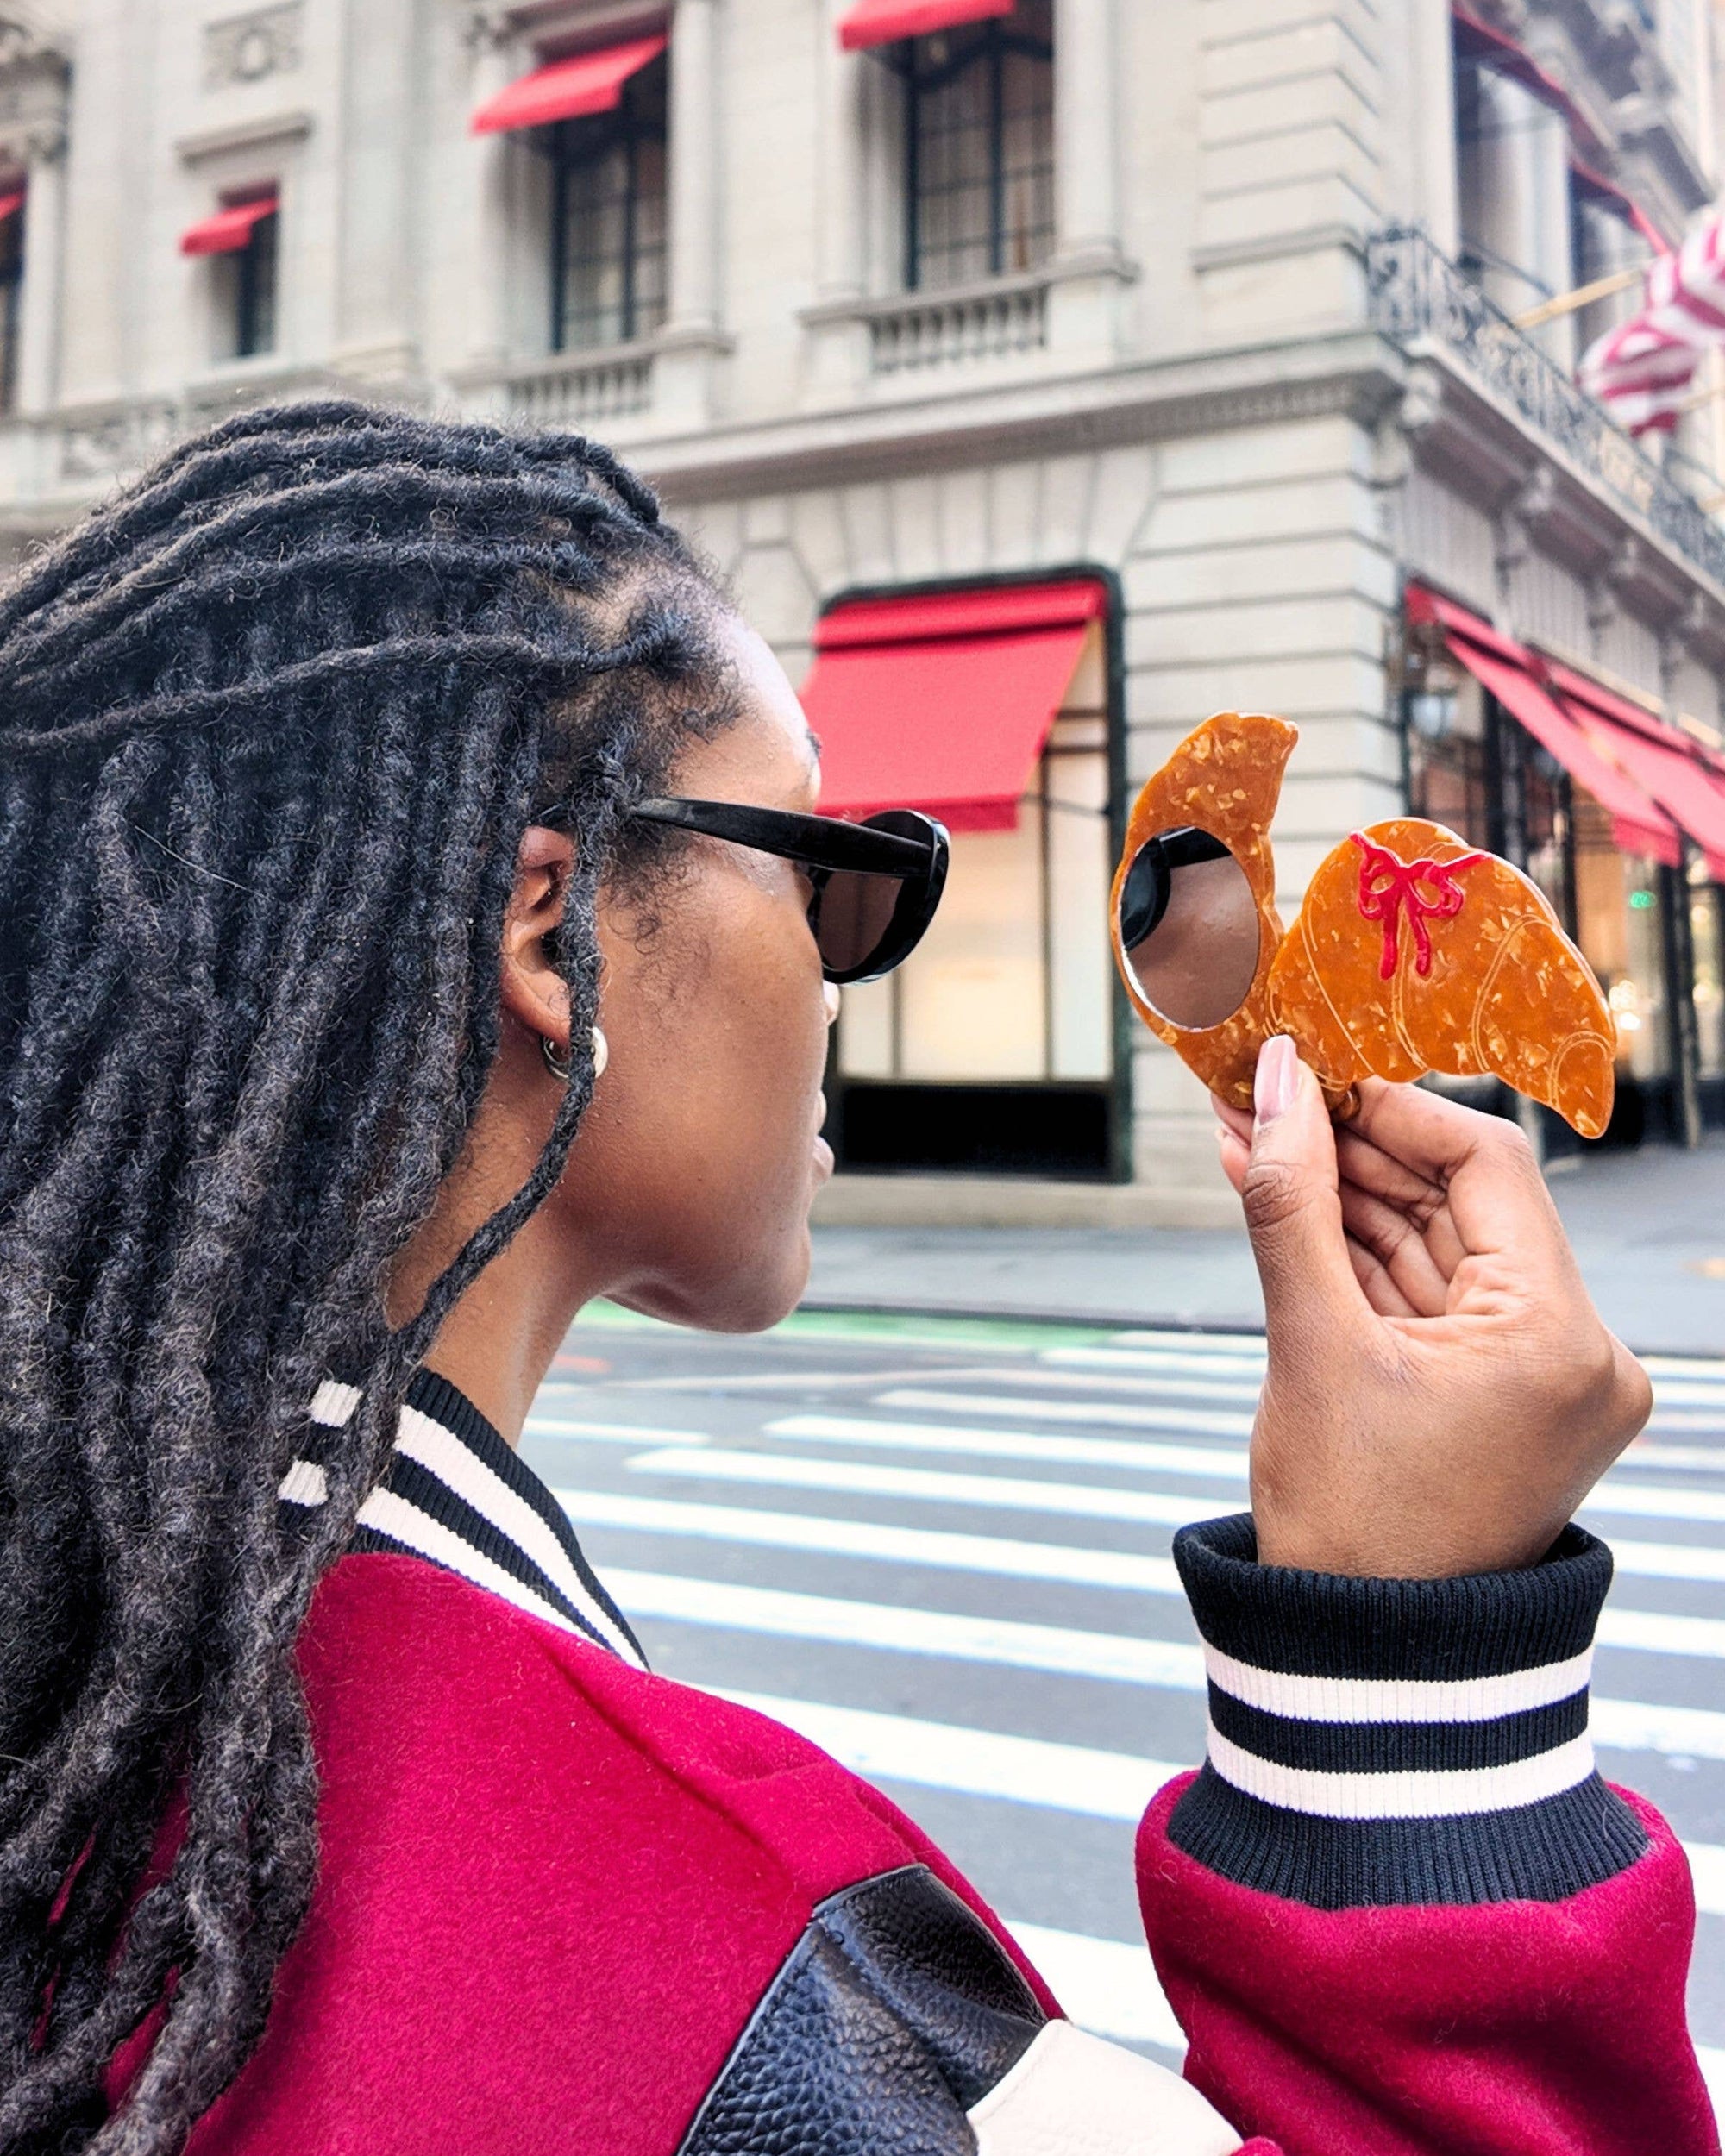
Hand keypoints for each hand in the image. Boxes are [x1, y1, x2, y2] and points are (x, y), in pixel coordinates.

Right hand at [1213, 1036, 1651, 1577]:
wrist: (1363, 1664)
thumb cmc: (1348, 1530)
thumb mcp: (1310, 1345)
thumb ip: (1291, 1201)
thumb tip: (1275, 1085)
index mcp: (1561, 1339)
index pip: (1489, 1165)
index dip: (1392, 1108)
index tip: (1309, 1075)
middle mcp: (1577, 1352)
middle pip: (1462, 1202)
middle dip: (1352, 1150)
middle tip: (1262, 1101)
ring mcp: (1542, 1378)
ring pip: (1439, 1246)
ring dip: (1346, 1198)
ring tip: (1251, 1144)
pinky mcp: (1502, 1398)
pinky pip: (1433, 1299)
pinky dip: (1362, 1258)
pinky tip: (1286, 1205)